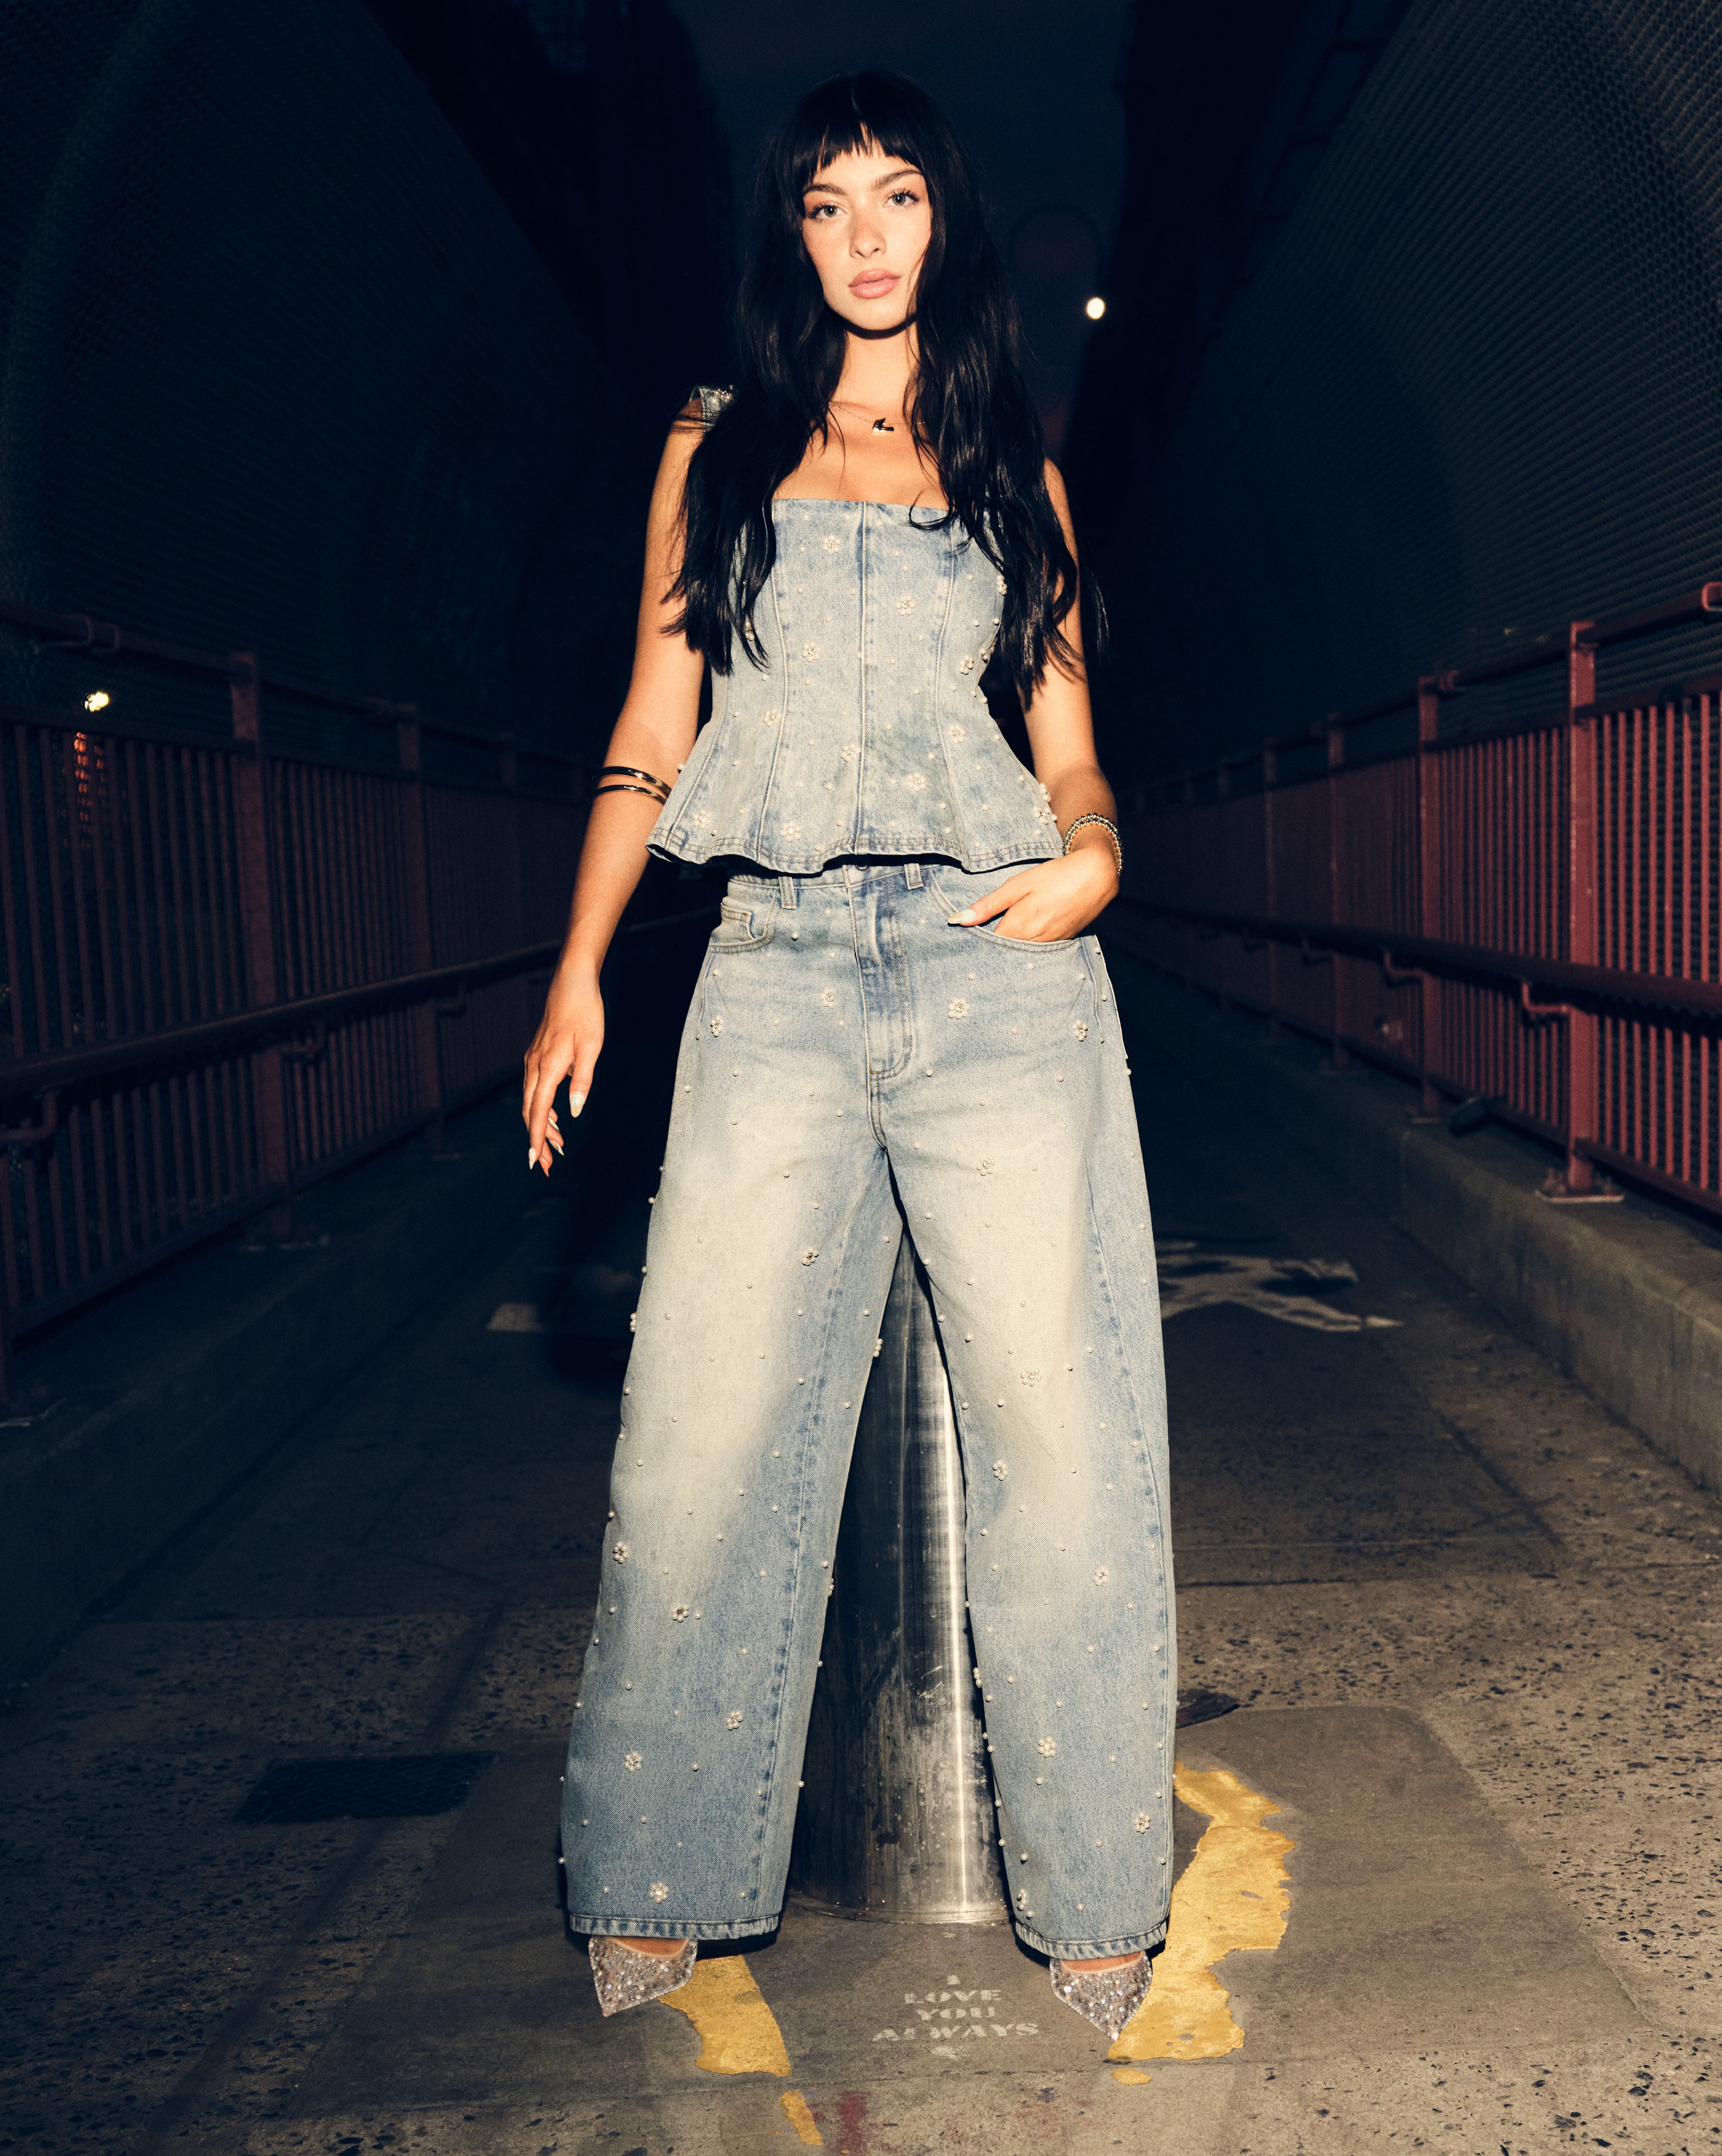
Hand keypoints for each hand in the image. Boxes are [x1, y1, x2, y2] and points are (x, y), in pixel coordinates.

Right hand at [522, 969, 603, 1174]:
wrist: (572, 982)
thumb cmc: (585, 1013)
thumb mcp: (591, 1048)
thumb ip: (582, 1082)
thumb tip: (573, 1111)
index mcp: (548, 1067)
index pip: (537, 1111)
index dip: (536, 1137)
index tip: (536, 1160)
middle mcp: (535, 1065)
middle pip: (531, 1110)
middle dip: (537, 1138)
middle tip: (546, 1163)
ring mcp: (534, 1059)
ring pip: (532, 1100)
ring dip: (540, 1124)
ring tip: (554, 1145)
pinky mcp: (538, 1054)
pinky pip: (535, 1087)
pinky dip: (542, 1106)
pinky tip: (553, 1115)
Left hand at [947, 846, 1117, 942]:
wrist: (1095, 877)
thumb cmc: (1053, 877)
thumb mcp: (1016, 886)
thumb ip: (987, 906)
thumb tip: (957, 920)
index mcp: (1016, 929)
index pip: (986, 948)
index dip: (974, 944)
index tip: (963, 943)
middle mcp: (1031, 943)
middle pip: (1003, 954)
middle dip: (990, 951)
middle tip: (974, 947)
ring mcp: (1048, 945)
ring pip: (1020, 954)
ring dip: (1009, 951)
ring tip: (998, 942)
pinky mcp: (1060, 943)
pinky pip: (1037, 951)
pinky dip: (1027, 947)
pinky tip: (1024, 938)